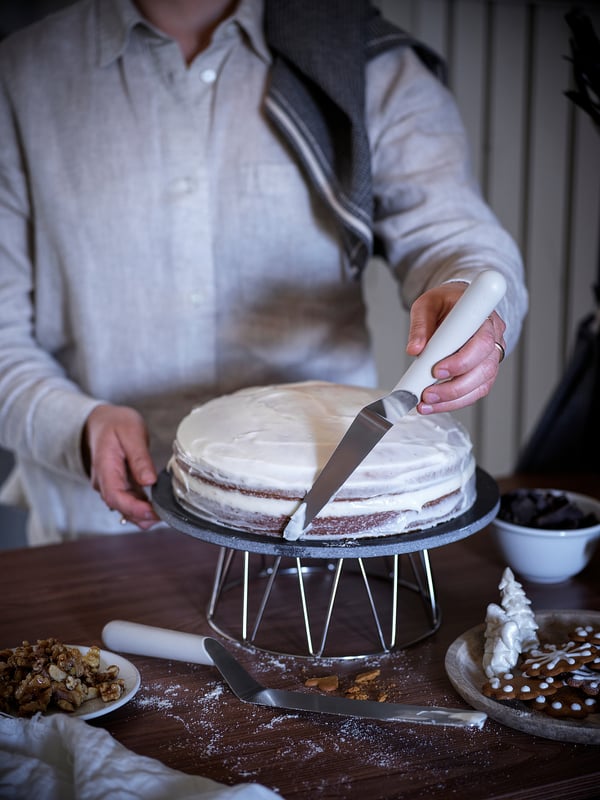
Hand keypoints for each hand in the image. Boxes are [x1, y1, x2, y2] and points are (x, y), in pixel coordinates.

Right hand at [82, 404, 159, 528]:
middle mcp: (104, 481)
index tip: (152, 512)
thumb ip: (139, 458)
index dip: (133, 508)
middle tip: (166, 515)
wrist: (102, 421)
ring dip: (143, 515)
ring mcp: (111, 485)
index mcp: (104, 467)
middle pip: (120, 507)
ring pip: (125, 508)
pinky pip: (129, 502)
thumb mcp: (131, 433)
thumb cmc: (116, 423)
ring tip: (165, 513)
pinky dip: (143, 508)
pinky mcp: (120, 485)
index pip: (114, 496)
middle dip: (142, 516)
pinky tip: (158, 508)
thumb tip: (149, 481)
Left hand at [406, 281, 505, 413]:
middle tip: (427, 394)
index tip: (437, 371)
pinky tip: (434, 405)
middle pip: (483, 369)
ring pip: (480, 385)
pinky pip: (475, 392)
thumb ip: (420, 325)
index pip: (482, 341)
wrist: (457, 305)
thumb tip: (414, 349)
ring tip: (426, 404)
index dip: (462, 360)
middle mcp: (494, 338)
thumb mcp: (427, 304)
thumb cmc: (446, 303)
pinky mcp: (484, 371)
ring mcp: (491, 357)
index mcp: (483, 318)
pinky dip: (454, 402)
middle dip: (454, 387)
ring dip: (452, 399)